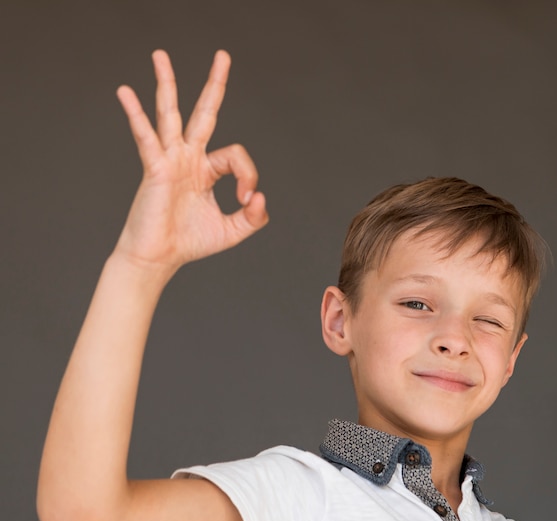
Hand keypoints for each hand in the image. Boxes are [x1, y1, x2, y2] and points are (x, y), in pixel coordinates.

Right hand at [114, 50, 266, 272]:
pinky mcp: (155, 169)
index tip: (246, 200)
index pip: (235, 155)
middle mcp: (188, 159)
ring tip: (160, 55)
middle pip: (203, 113)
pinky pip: (146, 138)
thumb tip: (261, 196)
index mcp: (206, 170)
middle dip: (215, 85)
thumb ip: (253, 217)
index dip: (248, 175)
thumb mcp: (233, 231)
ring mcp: (170, 160)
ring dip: (166, 84)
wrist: (159, 258)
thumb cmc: (190, 242)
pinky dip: (136, 115)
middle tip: (223, 55)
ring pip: (169, 114)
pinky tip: (125, 92)